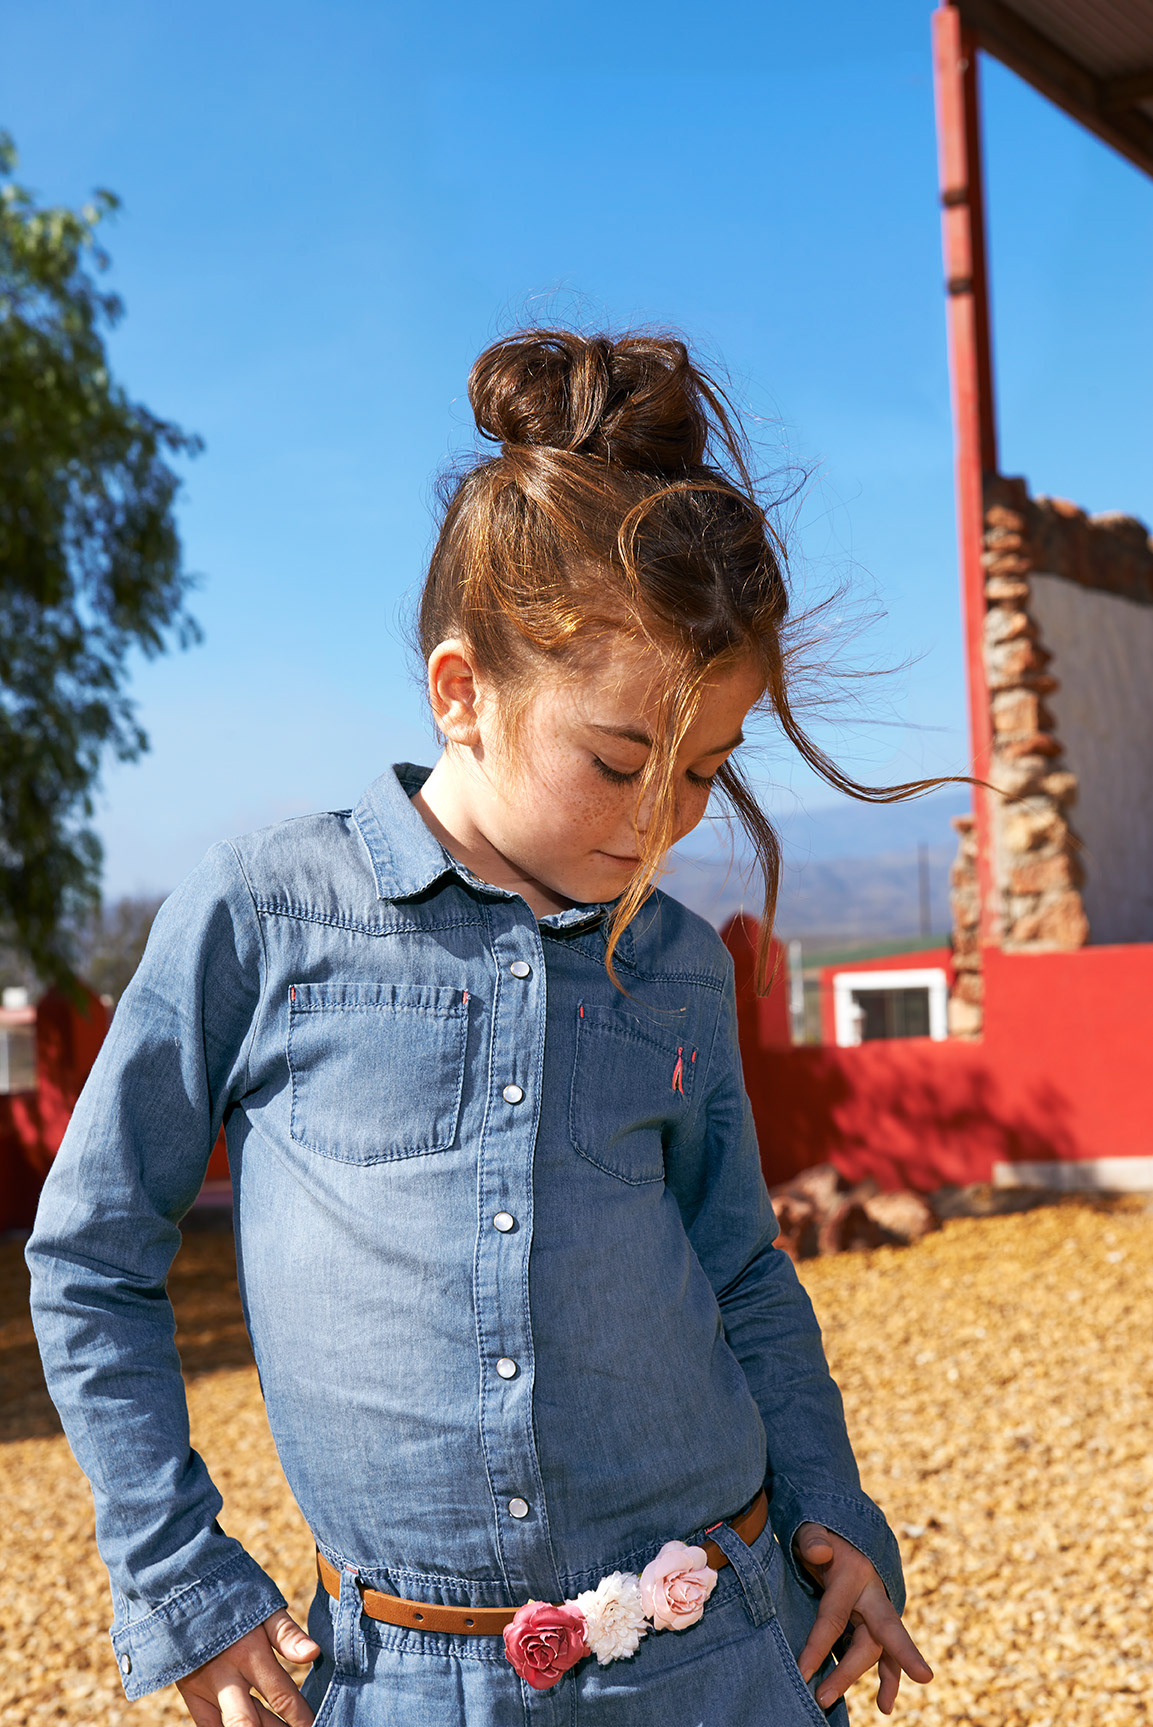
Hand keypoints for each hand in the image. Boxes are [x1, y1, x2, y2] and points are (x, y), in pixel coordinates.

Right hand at [176, 1609, 319, 1726]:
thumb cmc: (229, 1596)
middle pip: (252, 1722)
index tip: (315, 1725)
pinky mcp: (190, 1695)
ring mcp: (205, 1689)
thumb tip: (314, 1654)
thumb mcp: (261, 1607)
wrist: (179, 1589)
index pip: (282, 1696)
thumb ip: (287, 1634)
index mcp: (250, 1653)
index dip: (301, 1717)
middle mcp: (226, 1677)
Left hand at [792, 1523, 931, 1715]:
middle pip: (868, 1639)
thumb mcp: (815, 1526)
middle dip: (850, 1670)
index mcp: (855, 1574)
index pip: (833, 1615)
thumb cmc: (825, 1532)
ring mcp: (877, 1610)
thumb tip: (819, 1552)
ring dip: (883, 1679)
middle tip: (824, 1696)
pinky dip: (890, 1676)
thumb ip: (813, 1537)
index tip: (802, 1672)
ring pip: (881, 1649)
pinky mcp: (876, 1621)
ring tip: (882, 1708)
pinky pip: (886, 1652)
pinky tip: (885, 1703)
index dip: (817, 1645)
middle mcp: (872, 1595)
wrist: (850, 1530)